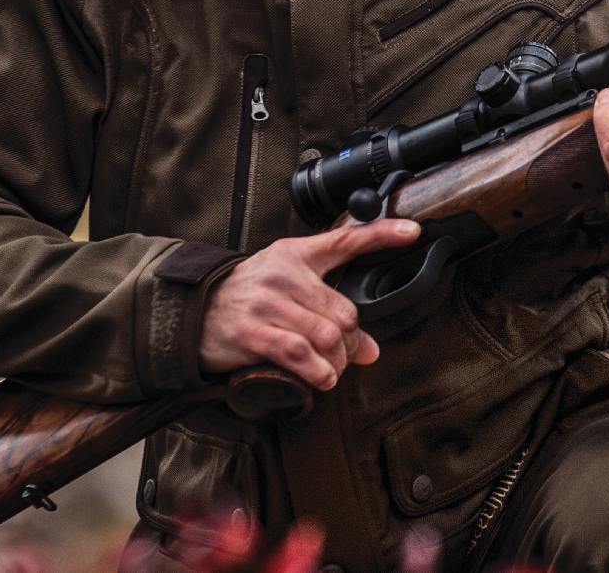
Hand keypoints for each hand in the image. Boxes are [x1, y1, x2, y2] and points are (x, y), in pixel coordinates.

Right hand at [199, 217, 420, 387]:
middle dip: (352, 342)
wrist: (195, 311)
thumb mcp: (286, 284)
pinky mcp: (254, 332)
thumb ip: (329, 308)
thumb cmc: (247, 296)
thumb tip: (371, 349)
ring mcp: (269, 302)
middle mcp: (285, 273)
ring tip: (330, 370)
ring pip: (328, 336)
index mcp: (296, 254)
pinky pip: (301, 355)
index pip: (346, 239)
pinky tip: (320, 378)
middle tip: (346, 355)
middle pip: (345, 312)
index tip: (414, 231)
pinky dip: (318, 373)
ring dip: (337, 363)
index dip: (382, 234)